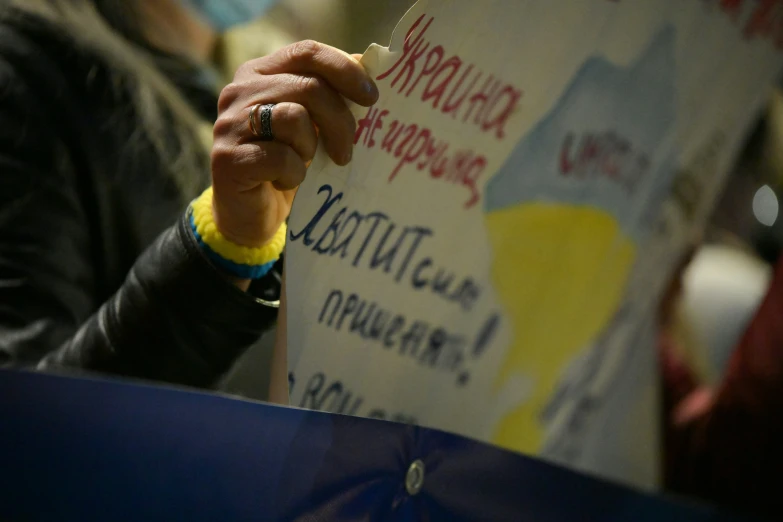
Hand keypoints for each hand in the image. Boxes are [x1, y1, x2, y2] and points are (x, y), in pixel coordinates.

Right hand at [211, 41, 378, 248]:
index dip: (344, 70)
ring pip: (294, 118)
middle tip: (347, 152)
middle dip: (340, 121)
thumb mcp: (311, 125)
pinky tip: (284, 182)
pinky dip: (294, 174)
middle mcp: (239, 91)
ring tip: (304, 164)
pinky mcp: (228, 159)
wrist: (248, 215)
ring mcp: (229, 124)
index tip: (372, 97)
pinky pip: (281, 157)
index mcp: (260, 73)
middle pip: (309, 87)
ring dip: (311, 148)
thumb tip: (367, 64)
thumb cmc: (284, 164)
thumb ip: (329, 95)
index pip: (307, 52)